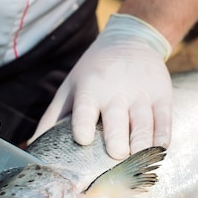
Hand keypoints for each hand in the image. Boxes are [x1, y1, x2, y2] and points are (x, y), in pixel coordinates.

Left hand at [30, 13, 172, 158]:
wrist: (131, 40)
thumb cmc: (94, 72)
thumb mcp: (70, 87)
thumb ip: (53, 118)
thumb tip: (33, 148)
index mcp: (90, 89)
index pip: (85, 109)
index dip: (83, 124)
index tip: (83, 140)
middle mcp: (116, 93)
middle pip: (117, 121)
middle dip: (117, 140)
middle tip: (116, 156)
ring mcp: (141, 95)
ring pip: (144, 124)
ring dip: (142, 144)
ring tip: (138, 158)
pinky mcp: (162, 96)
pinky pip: (164, 121)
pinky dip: (163, 137)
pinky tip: (159, 149)